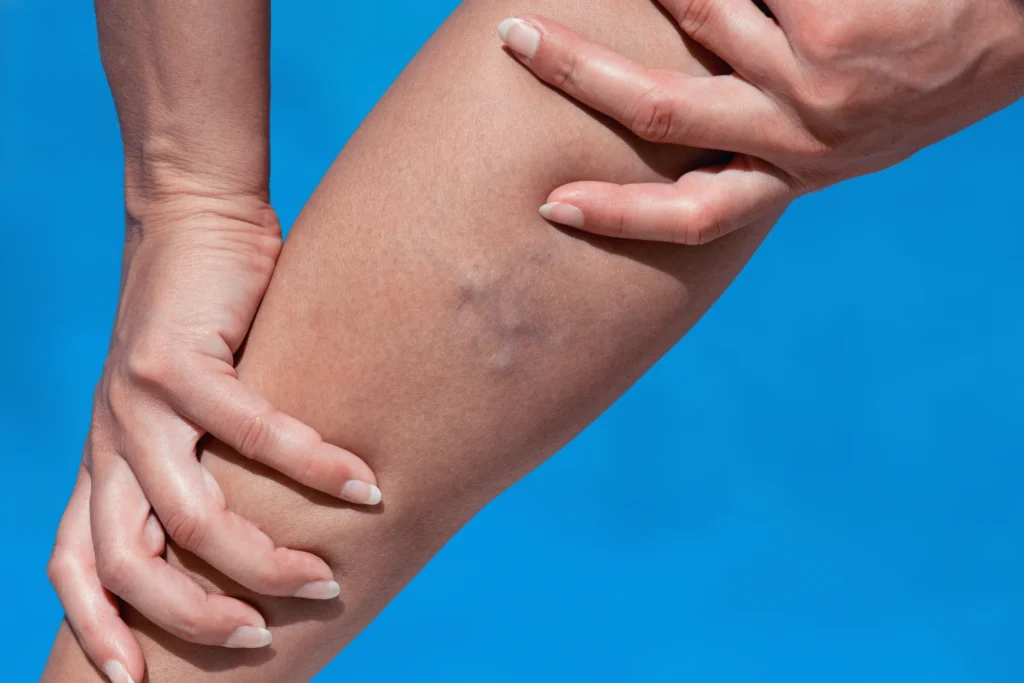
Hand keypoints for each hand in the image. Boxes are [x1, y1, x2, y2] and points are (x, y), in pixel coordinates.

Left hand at [47, 193, 381, 682]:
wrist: (192, 216)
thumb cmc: (209, 318)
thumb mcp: (191, 403)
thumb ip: (210, 459)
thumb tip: (273, 520)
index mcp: (105, 458)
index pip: (73, 563)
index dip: (95, 629)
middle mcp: (108, 440)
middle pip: (126, 562)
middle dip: (191, 615)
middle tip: (260, 634)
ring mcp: (134, 402)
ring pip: (188, 513)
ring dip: (259, 558)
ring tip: (323, 576)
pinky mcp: (175, 359)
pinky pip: (249, 432)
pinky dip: (309, 465)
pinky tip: (362, 482)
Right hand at [498, 1, 1023, 242]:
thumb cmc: (943, 60)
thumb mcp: (858, 124)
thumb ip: (780, 131)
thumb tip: (696, 108)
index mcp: (802, 167)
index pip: (699, 216)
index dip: (619, 217)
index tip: (554, 208)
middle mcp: (802, 135)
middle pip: (662, 115)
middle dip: (577, 73)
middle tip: (514, 40)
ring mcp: (815, 76)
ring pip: (701, 15)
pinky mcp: (834, 21)